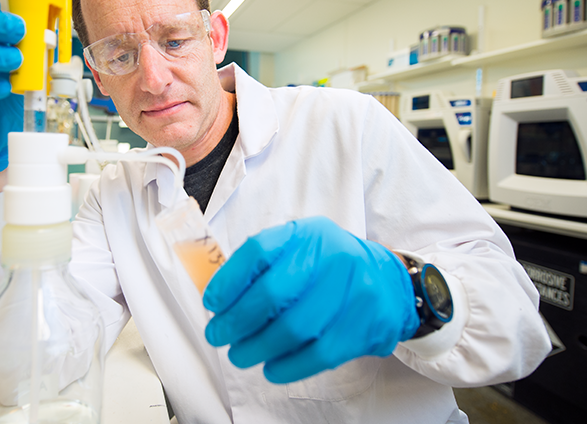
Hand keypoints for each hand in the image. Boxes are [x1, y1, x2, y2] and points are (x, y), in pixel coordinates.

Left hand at [203, 216, 419, 383]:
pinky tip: (271, 368)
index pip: (259, 251)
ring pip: (293, 329)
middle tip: (219, 335)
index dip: (229, 281)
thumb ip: (263, 266)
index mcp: (308, 234)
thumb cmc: (330, 266)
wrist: (389, 281)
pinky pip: (318, 354)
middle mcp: (332, 257)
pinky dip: (288, 366)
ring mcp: (352, 291)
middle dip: (236, 322)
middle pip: (272, 294)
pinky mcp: (365, 326)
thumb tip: (219, 298)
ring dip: (257, 348)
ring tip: (240, 354)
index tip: (212, 303)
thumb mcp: (300, 248)